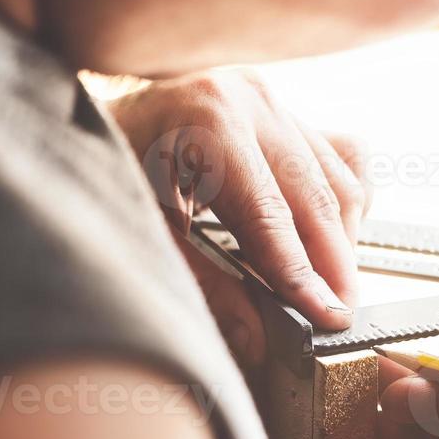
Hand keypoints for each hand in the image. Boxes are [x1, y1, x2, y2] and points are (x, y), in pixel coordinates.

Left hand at [109, 70, 370, 363]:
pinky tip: (329, 237)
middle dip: (335, 266)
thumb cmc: (109, 169)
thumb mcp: (145, 232)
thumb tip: (257, 339)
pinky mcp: (283, 107)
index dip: (303, 274)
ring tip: (332, 290)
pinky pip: (341, 156)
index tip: (327, 318)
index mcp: (208, 121)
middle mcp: (249, 100)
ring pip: (339, 179)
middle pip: (317, 198)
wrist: (95, 120)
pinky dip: (343, 201)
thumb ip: (205, 286)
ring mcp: (271, 99)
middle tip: (340, 318)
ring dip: (343, 240)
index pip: (271, 215)